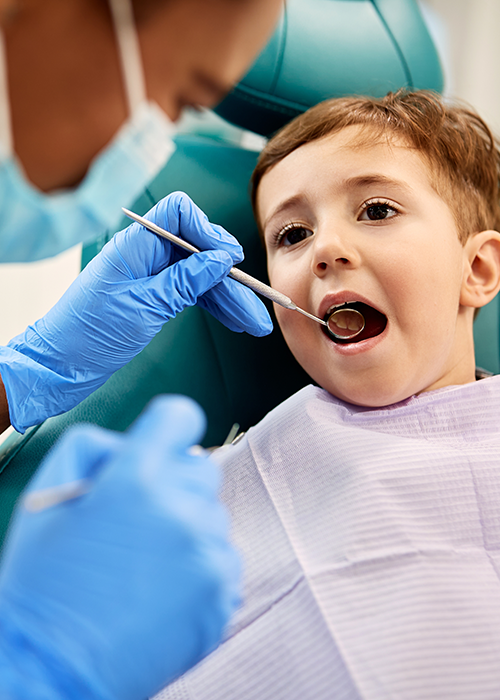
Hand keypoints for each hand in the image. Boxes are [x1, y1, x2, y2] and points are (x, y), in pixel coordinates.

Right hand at [0, 395, 239, 699]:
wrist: (54, 672)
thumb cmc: (45, 584)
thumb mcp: (48, 497)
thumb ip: (96, 449)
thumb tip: (135, 444)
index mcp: (136, 480)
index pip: (179, 417)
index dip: (167, 428)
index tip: (159, 447)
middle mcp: (182, 510)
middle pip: (200, 469)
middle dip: (172, 485)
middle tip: (137, 523)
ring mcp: (208, 554)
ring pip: (211, 516)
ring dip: (186, 529)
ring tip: (144, 566)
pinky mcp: (222, 593)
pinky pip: (222, 559)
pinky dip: (198, 568)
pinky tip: (160, 592)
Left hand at [2, 192, 271, 430]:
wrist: (60, 367)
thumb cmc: (88, 336)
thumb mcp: (145, 307)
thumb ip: (186, 281)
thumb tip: (221, 261)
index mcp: (135, 245)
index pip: (179, 213)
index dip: (208, 231)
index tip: (230, 259)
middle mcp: (144, 255)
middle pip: (198, 251)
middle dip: (229, 277)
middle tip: (255, 304)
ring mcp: (149, 276)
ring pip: (199, 276)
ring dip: (227, 298)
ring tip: (254, 323)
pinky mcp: (152, 297)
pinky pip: (190, 293)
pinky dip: (211, 306)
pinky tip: (233, 319)